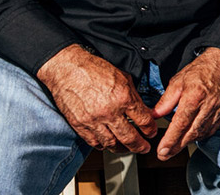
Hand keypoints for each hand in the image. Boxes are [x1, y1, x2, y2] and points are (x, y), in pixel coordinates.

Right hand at [36, 45, 157, 152]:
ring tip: (127, 149)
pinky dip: (103, 146)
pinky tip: (108, 144)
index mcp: (123, 98)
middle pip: (129, 138)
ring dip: (122, 149)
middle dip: (140, 146)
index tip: (151, 132)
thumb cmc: (94, 69)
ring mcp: (93, 121)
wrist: (68, 69)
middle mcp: (109, 112)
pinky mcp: (79, 125)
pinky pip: (94, 142)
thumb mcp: (123, 78)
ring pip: (112, 144)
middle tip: (144, 148)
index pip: (144, 121)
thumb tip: (144, 111)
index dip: (151, 130)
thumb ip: (134, 97)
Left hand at [152, 48, 219, 159]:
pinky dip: (201, 136)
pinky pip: (212, 129)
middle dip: (177, 146)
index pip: (180, 124)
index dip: (170, 139)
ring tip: (175, 148)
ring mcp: (218, 111)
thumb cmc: (202, 69)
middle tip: (165, 155)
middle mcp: (207, 106)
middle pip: (191, 133)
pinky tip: (192, 137)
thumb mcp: (178, 80)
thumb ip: (166, 100)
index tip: (162, 150)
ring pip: (202, 133)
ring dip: (188, 143)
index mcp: (194, 97)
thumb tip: (154, 115)